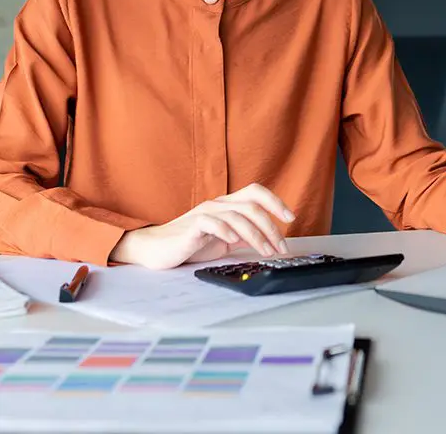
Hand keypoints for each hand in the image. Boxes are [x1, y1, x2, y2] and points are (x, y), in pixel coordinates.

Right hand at [109, 183, 295, 269]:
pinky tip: (235, 241)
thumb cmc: (188, 243)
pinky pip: (214, 223)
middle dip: (272, 226)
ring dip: (257, 235)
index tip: (291, 218)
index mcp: (226, 205)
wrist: (155, 249)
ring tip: (267, 251)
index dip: (275, 202)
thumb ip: (241, 235)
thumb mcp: (222, 240)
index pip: (256, 192)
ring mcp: (205, 213)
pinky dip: (228, 231)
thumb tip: (265, 239)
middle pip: (252, 205)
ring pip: (239, 215)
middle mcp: (218, 204)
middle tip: (281, 246)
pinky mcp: (193, 226)